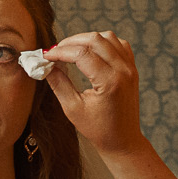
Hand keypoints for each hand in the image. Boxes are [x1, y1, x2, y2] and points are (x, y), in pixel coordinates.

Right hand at [43, 31, 147, 159]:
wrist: (123, 141)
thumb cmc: (98, 129)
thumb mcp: (73, 109)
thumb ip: (59, 83)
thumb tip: (45, 65)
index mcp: (109, 82)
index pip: (81, 54)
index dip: (61, 52)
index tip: (46, 56)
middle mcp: (123, 71)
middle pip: (95, 40)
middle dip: (72, 41)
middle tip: (56, 51)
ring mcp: (130, 68)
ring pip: (108, 37)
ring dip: (87, 39)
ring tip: (71, 50)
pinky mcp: (132, 69)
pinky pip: (119, 44)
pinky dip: (103, 42)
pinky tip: (91, 51)